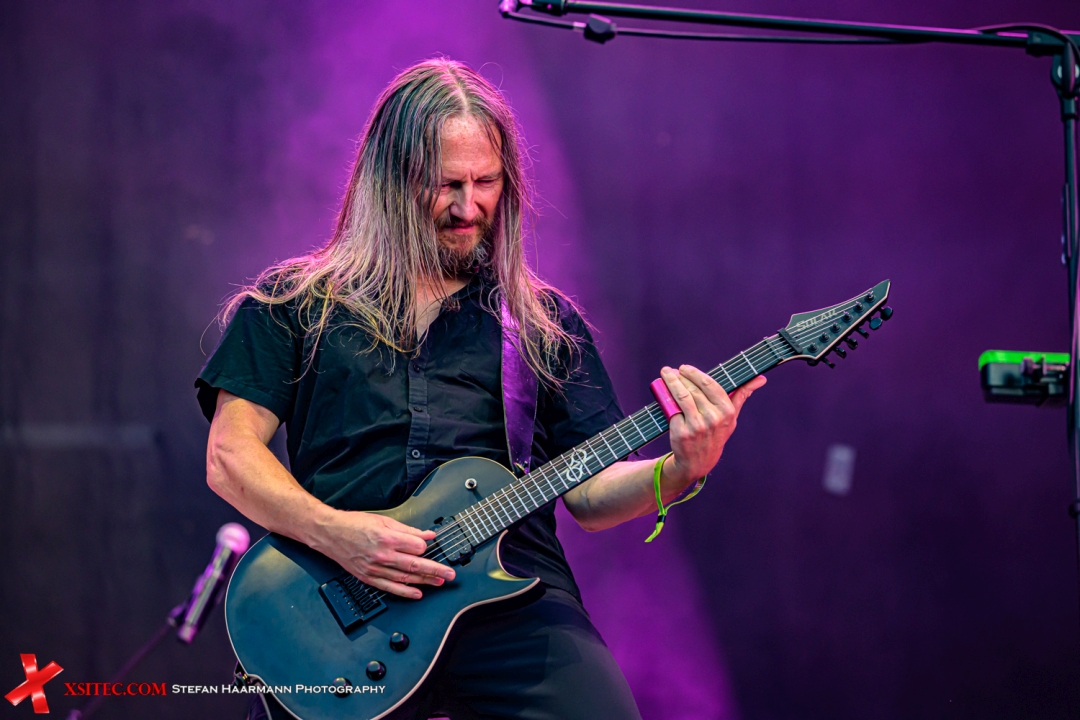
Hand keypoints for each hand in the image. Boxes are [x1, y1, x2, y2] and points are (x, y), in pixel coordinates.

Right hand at [312, 511, 455, 599]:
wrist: (330, 533)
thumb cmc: (354, 524)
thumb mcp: (383, 520)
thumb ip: (407, 529)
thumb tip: (427, 535)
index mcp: (387, 537)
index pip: (416, 546)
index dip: (426, 547)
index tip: (433, 547)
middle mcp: (382, 554)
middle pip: (415, 565)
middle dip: (436, 570)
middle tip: (450, 574)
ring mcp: (375, 568)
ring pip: (405, 577)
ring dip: (425, 581)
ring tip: (439, 582)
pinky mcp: (368, 577)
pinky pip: (390, 587)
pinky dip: (405, 592)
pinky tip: (417, 593)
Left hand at [659, 365, 766, 486]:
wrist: (699, 461)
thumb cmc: (716, 434)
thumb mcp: (732, 417)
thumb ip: (743, 395)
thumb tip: (761, 378)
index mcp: (727, 411)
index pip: (710, 384)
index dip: (695, 374)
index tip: (685, 368)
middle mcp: (713, 418)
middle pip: (694, 389)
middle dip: (680, 376)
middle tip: (671, 370)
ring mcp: (697, 426)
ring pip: (682, 396)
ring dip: (671, 382)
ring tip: (665, 375)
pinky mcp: (682, 432)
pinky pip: (672, 410)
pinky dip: (665, 398)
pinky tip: (662, 391)